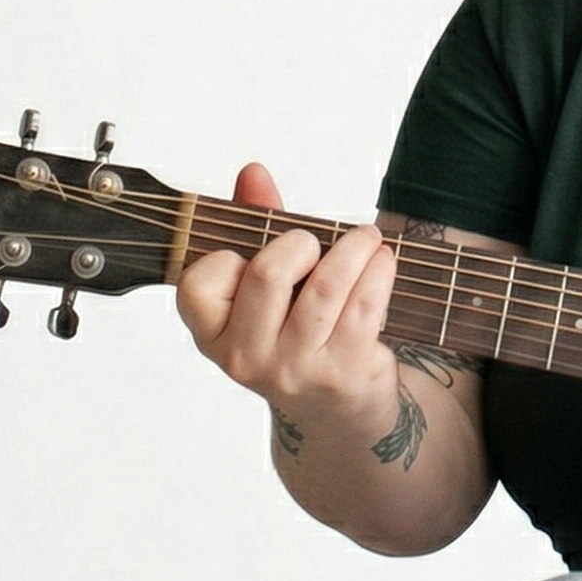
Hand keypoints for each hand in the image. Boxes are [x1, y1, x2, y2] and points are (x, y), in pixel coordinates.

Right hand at [175, 163, 400, 438]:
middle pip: (268, 274)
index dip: (228, 258)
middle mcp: (245, 358)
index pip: (198, 283)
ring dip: (353, 249)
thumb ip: (255, 224)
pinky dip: (379, 271)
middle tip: (315, 240)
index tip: (252, 253)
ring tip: (366, 238)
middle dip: (299, 242)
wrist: (337, 409)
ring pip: (326, 287)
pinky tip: (383, 261)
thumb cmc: (295, 329)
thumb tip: (253, 171)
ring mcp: (295, 369)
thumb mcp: (267, 283)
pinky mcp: (343, 371)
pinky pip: (365, 305)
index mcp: (211, 334)